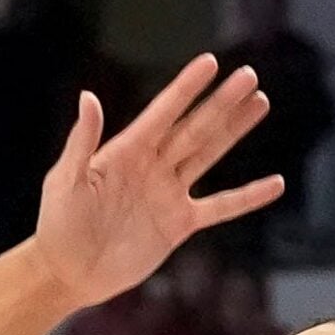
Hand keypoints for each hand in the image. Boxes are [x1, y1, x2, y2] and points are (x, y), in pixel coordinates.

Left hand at [29, 54, 284, 308]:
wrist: (67, 272)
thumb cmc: (58, 223)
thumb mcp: (65, 180)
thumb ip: (81, 141)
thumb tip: (88, 96)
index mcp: (125, 152)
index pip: (162, 113)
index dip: (186, 88)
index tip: (211, 62)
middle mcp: (151, 167)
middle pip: (194, 127)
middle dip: (221, 102)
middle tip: (249, 75)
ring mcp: (168, 193)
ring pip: (209, 154)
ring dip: (234, 130)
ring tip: (259, 102)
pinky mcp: (178, 223)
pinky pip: (221, 208)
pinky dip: (248, 197)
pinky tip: (275, 184)